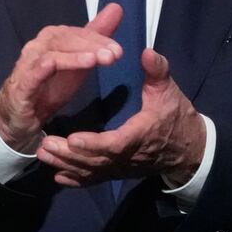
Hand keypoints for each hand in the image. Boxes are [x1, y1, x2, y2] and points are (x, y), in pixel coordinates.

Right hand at [0, 4, 123, 150]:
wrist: (19, 115)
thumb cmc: (49, 86)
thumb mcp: (78, 62)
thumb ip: (95, 37)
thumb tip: (116, 8)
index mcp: (51, 39)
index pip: (76, 32)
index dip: (97, 38)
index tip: (118, 49)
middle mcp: (38, 47)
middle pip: (64, 39)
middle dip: (91, 45)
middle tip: (114, 54)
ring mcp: (28, 64)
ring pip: (52, 53)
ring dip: (75, 56)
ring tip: (97, 60)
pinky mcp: (22, 85)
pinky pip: (35, 72)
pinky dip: (49, 66)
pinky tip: (61, 65)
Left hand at [34, 48, 206, 186]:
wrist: (189, 150)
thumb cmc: (176, 117)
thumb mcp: (169, 91)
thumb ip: (158, 71)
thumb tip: (146, 52)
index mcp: (139, 136)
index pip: (114, 144)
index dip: (93, 144)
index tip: (73, 139)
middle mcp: (127, 157)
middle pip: (96, 161)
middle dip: (69, 155)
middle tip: (45, 144)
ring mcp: (121, 167)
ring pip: (91, 171)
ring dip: (66, 165)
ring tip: (42, 153)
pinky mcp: (117, 171)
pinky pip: (95, 179)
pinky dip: (76, 180)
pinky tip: (57, 177)